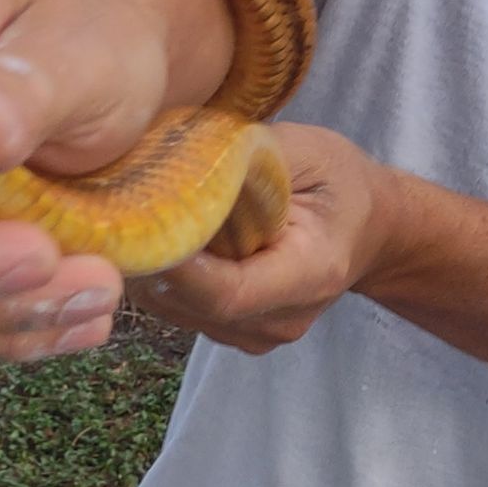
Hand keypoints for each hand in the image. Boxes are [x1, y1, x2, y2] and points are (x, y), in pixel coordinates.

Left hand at [129, 124, 393, 353]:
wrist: (369, 230)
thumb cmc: (338, 182)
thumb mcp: (308, 151)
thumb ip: (248, 160)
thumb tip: (179, 160)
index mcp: (311, 272)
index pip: (228, 293)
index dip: (177, 266)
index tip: (137, 224)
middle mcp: (283, 319)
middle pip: (193, 304)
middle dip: (150, 258)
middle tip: (118, 207)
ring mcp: (258, 336)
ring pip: (176, 310)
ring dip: (151, 266)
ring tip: (141, 216)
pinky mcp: (236, 334)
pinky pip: (180, 309)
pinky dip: (163, 275)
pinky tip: (166, 236)